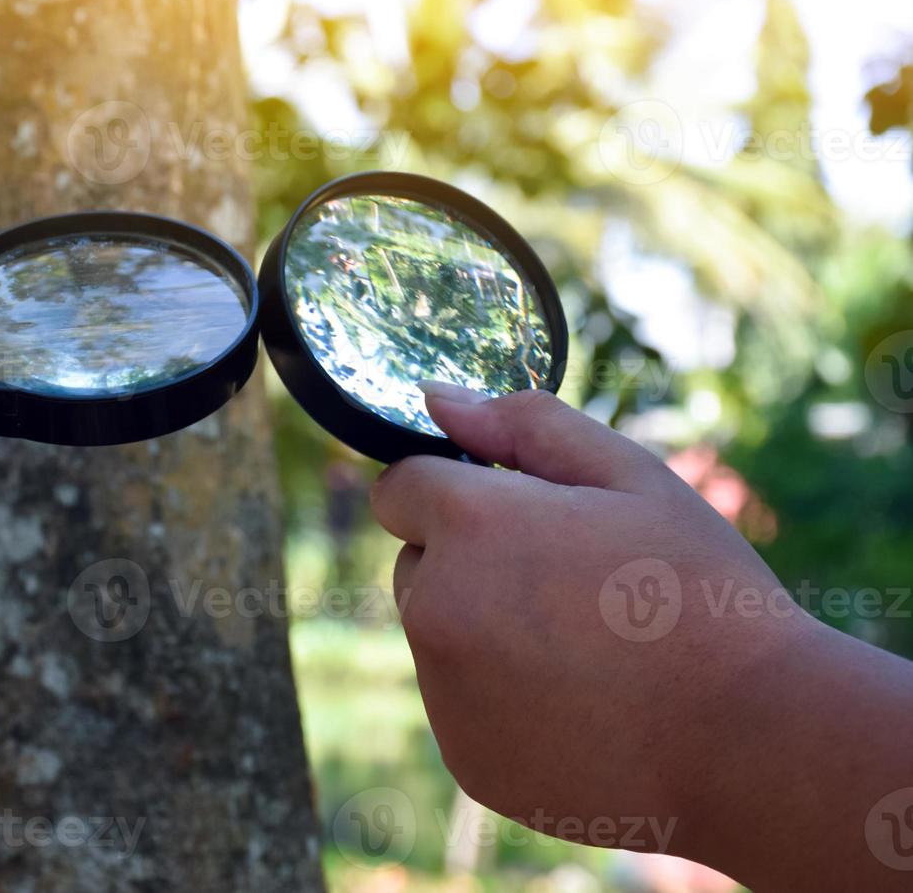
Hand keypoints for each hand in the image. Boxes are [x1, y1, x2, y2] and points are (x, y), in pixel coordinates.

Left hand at [372, 385, 912, 888]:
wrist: (753, 744)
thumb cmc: (700, 592)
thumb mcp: (631, 477)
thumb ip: (524, 425)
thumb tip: (436, 398)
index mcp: (470, 525)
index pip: (400, 487)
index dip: (456, 491)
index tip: (517, 514)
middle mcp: (435, 608)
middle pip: (416, 563)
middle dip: (468, 560)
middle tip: (570, 585)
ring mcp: (443, 691)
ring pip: (437, 633)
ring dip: (483, 628)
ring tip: (587, 649)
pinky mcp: (462, 755)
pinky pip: (459, 704)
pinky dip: (499, 698)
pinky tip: (581, 706)